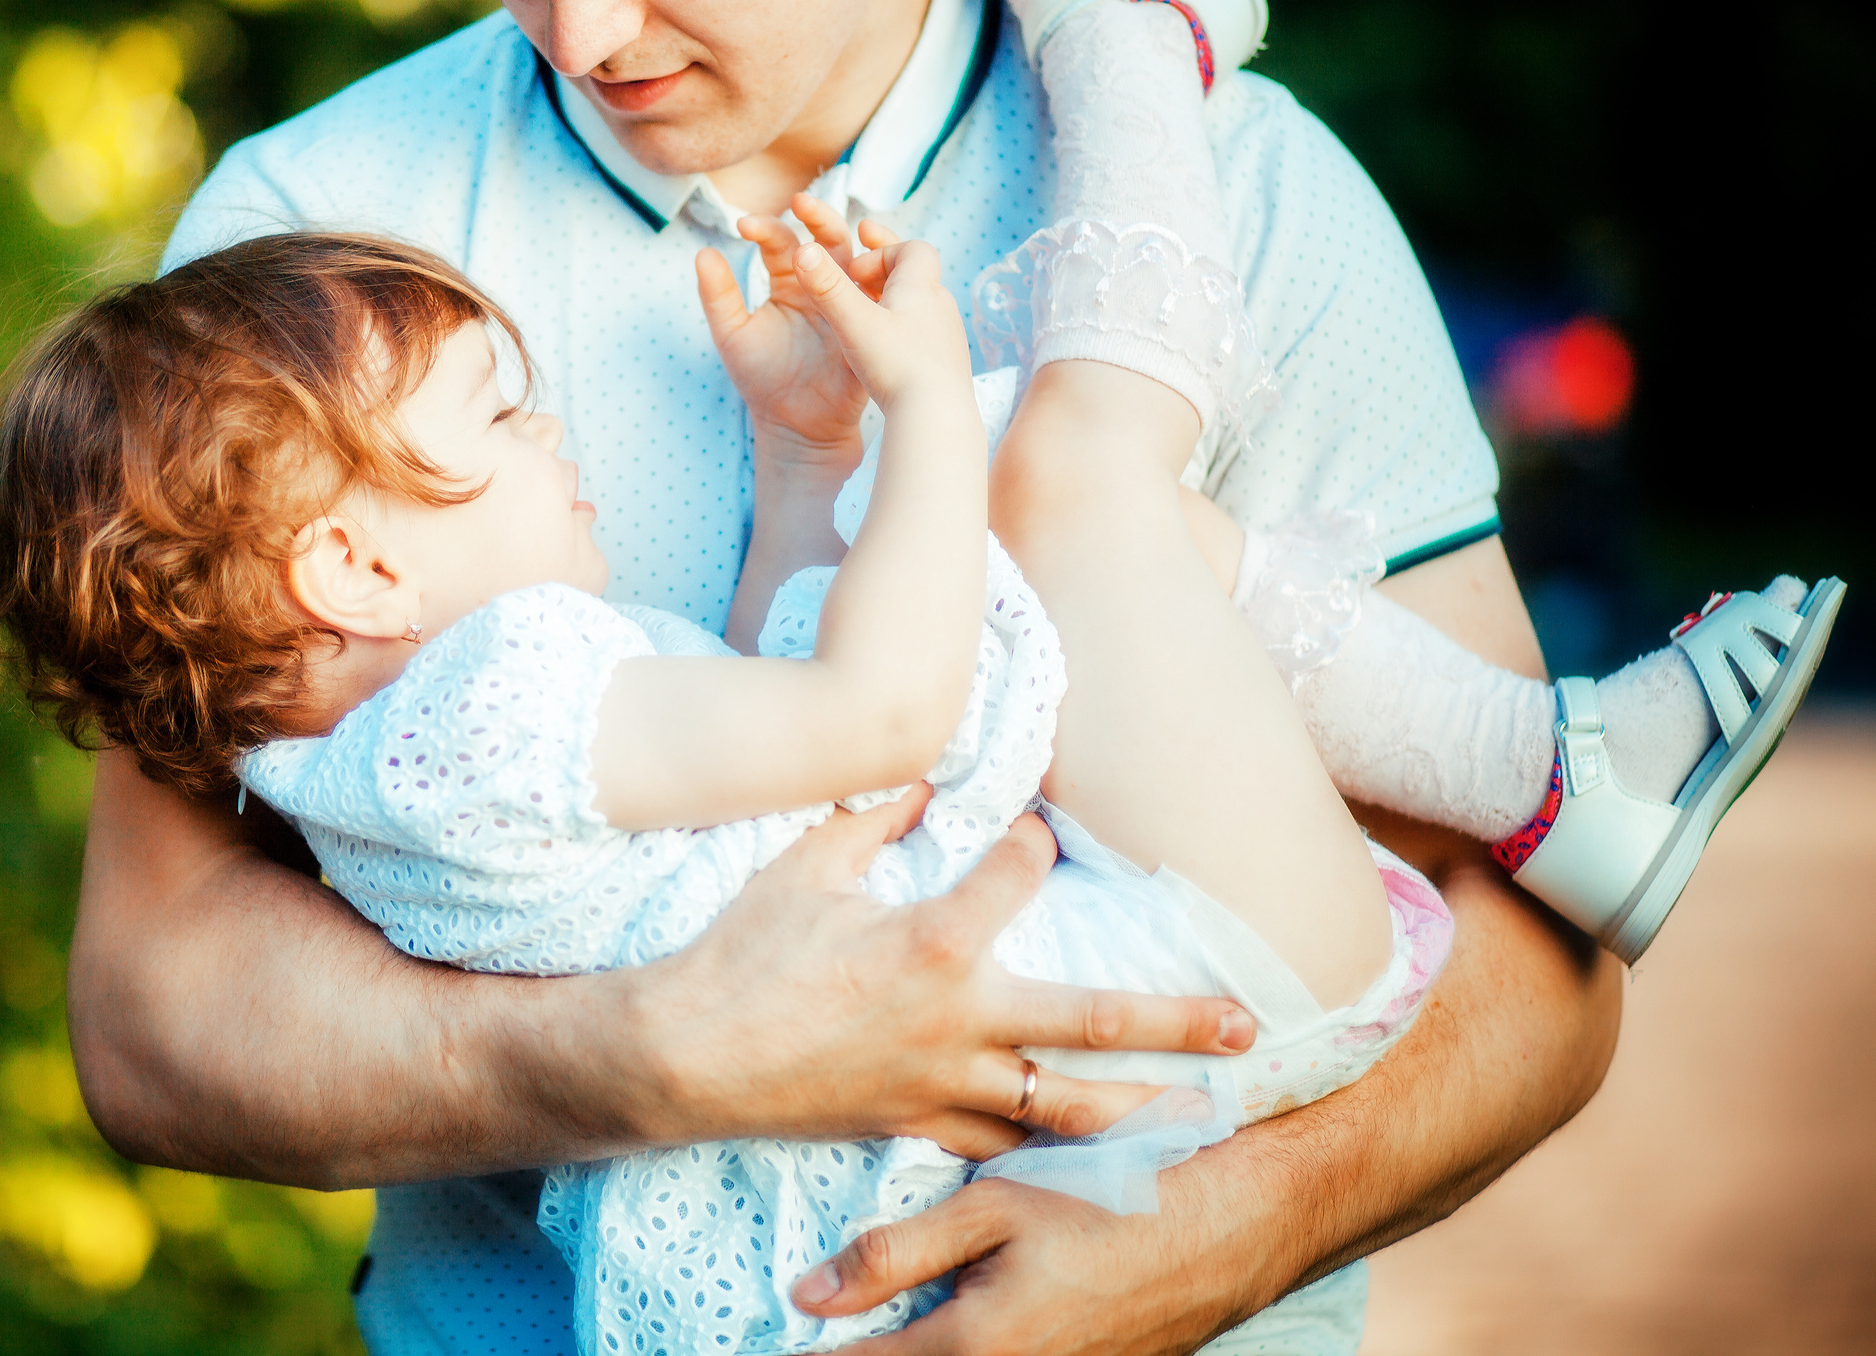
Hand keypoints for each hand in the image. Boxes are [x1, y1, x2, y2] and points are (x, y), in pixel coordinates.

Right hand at [634, 788, 1255, 1160]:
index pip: (1017, 876)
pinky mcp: (915, 1126)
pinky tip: (1085, 1152)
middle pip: (1092, 1020)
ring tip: (1198, 1108)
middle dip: (1174, 1019)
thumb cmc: (740, 954)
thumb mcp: (803, 865)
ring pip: (1063, 1104)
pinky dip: (1047, 1149)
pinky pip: (998, 1142)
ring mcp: (942, 1083)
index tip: (1039, 835)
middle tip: (1244, 1022)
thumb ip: (870, 817)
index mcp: (933, 940)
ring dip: (1139, 1104)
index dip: (1033, 847)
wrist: (685, 1057)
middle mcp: (957, 1018)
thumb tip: (917, 776)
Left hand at [697, 195, 870, 463]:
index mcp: (790, 283)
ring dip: (847, 240)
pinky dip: (876, 276)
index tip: (745, 226)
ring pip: (857, 258)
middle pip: (827, 238)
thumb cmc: (762, 380)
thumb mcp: (733, 335)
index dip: (766, 229)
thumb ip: (718, 296)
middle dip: (818, 215)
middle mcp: (823, 286)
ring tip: (825, 230)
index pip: (783, 243)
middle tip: (800, 202)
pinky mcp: (871, 326)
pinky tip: (864, 267)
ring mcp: (851, 304)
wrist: (795, 427)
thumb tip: (702, 253)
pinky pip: (879, 296)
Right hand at [793, 224, 972, 412]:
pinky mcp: (948, 364)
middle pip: (914, 276)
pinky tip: (883, 355)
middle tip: (857, 280)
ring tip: (866, 321)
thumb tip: (803, 250)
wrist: (937, 417)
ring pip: (918, 307)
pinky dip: (901, 334)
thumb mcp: (854, 323)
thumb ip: (828, 287)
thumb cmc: (898, 366)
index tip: (855, 271)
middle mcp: (941, 306)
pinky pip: (923, 336)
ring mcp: (947, 336)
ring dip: (892, 306)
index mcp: (921, 287)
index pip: (911, 249)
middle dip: (883, 275)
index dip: (882, 250)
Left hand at [793, 1178, 1250, 1354]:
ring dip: (923, 1350)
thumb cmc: (1111, 1198)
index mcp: (977, 1346)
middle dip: (870, 1354)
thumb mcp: (992, 1209)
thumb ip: (895, 1255)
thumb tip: (807, 1296)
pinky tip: (960, 1324)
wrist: (1234, 1224)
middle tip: (832, 1332)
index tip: (769, 1345)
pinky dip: (975, 1352)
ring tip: (889, 1325)